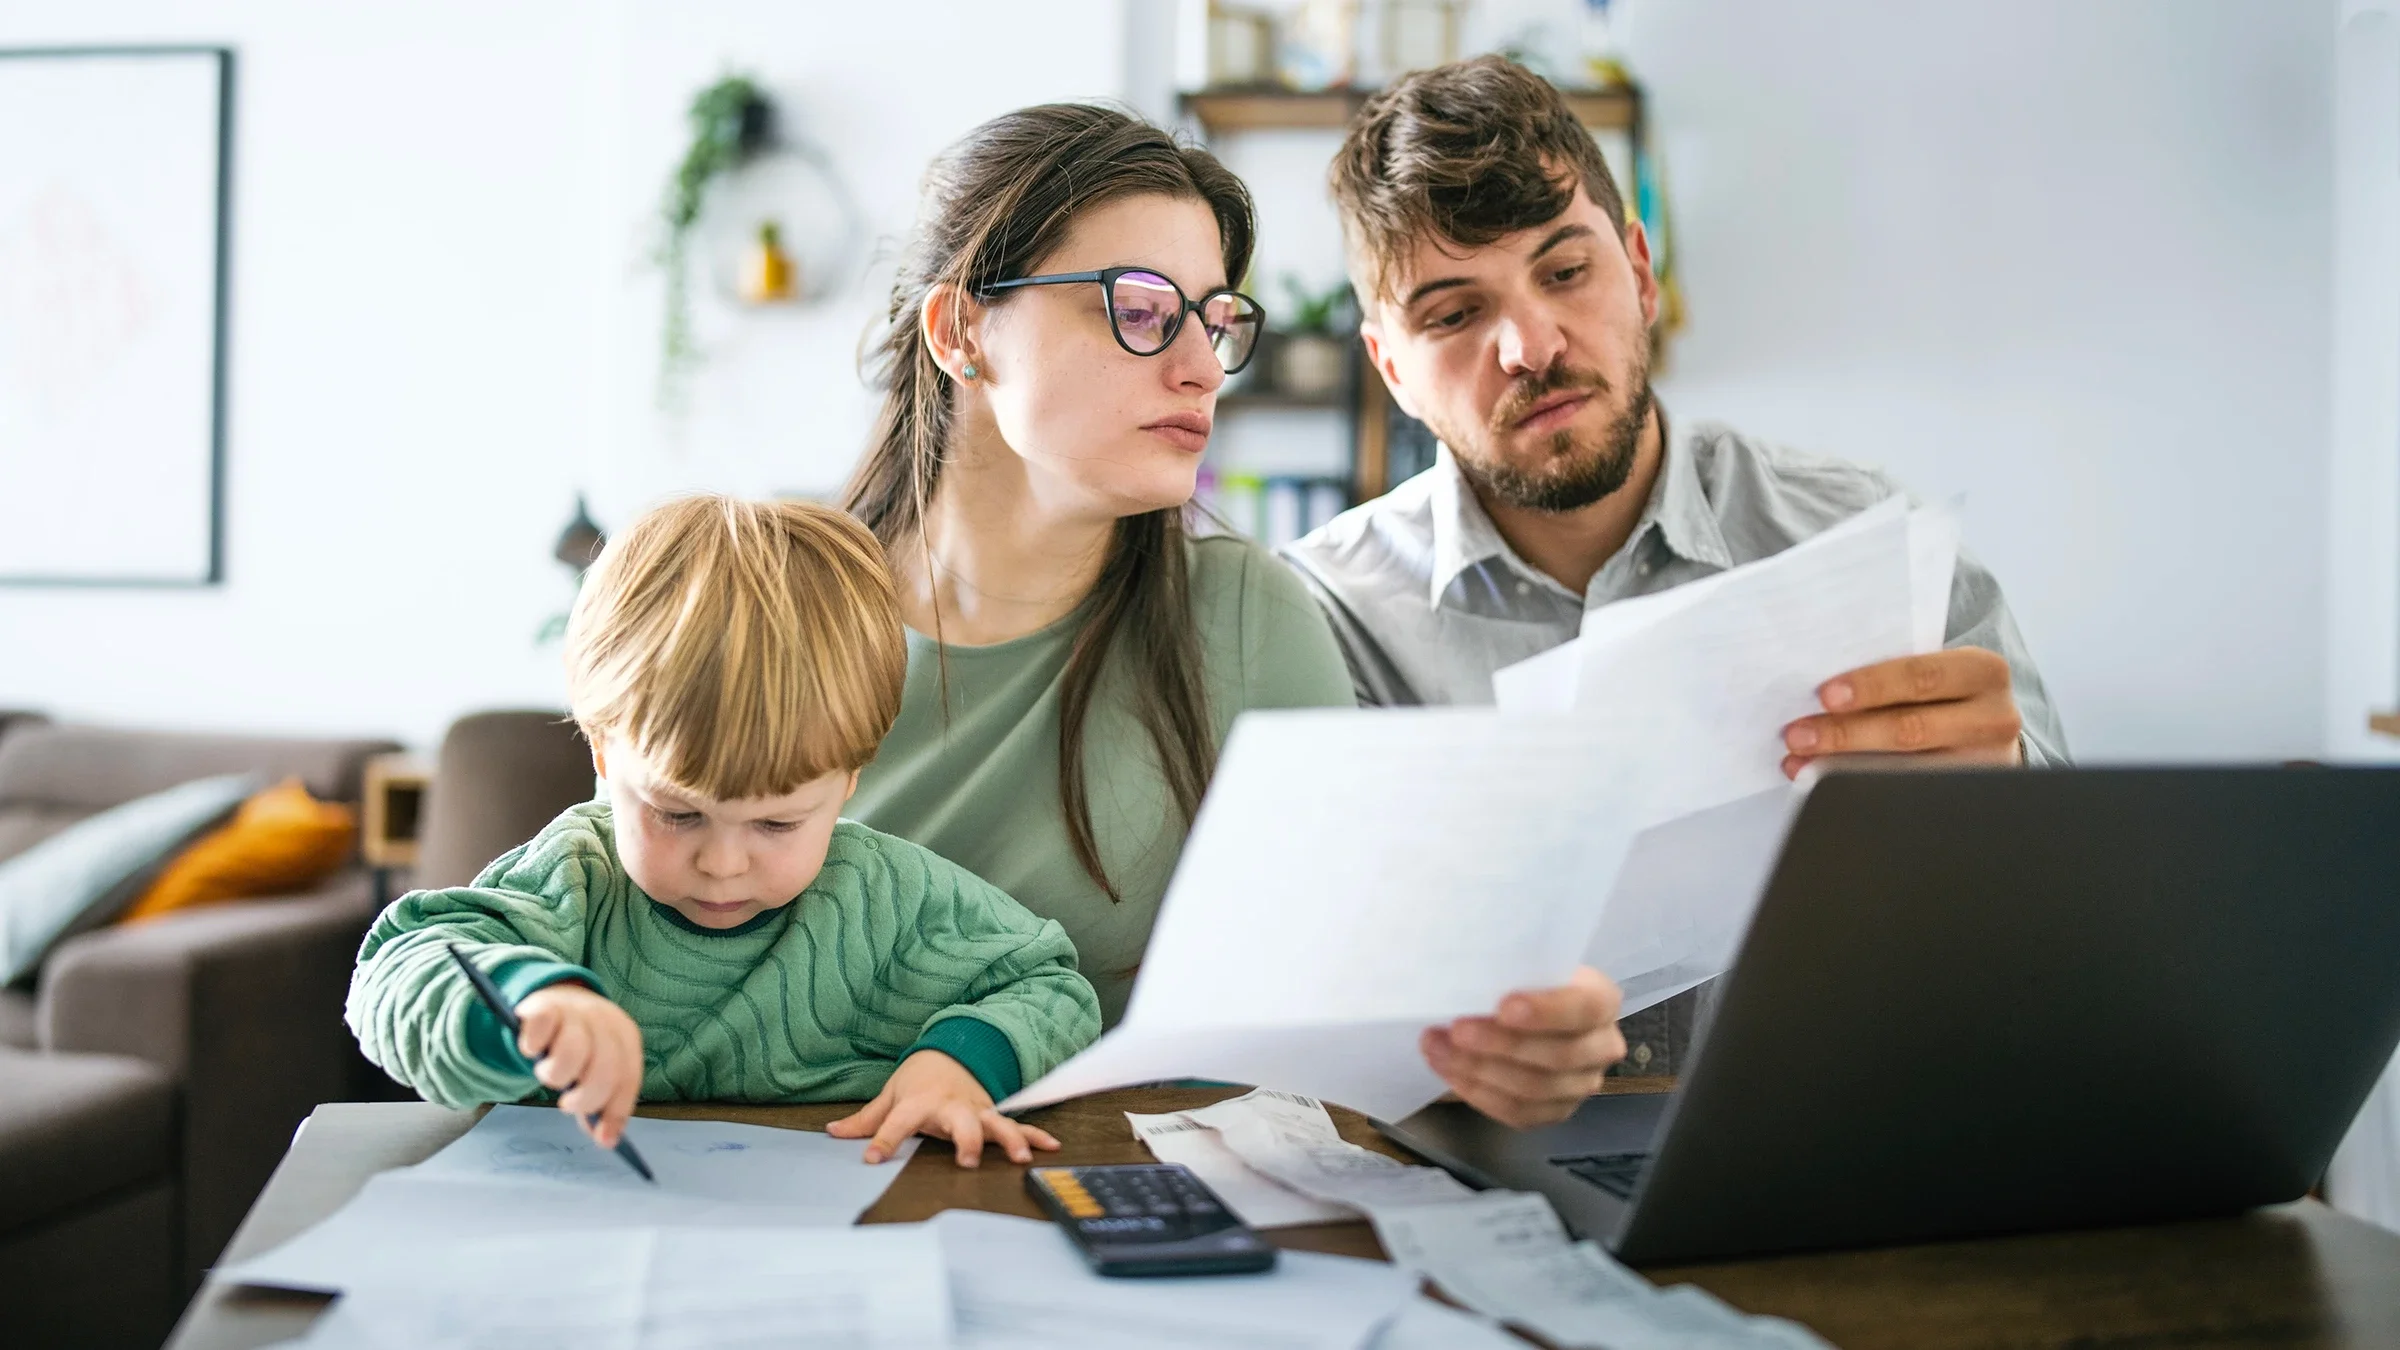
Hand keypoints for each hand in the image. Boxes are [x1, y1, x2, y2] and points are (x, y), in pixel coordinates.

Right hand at [515, 983, 644, 1148]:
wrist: (558, 997)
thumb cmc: (581, 1043)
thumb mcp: (596, 1068)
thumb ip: (602, 1101)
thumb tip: (605, 1139)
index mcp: (625, 1036)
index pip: (628, 1078)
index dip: (616, 1111)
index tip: (604, 1139)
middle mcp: (604, 1020)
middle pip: (604, 1069)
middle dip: (585, 1098)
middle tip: (568, 1104)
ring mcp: (575, 1010)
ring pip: (571, 1053)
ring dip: (556, 1074)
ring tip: (549, 1073)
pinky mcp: (544, 1005)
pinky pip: (541, 1030)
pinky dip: (533, 1045)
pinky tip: (532, 1048)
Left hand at [826, 1050, 1061, 1167]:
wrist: (951, 1053)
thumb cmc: (918, 1080)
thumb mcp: (889, 1096)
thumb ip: (865, 1120)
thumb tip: (831, 1131)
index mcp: (919, 1103)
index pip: (897, 1123)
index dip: (883, 1140)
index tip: (871, 1158)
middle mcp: (950, 1107)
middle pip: (960, 1122)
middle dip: (965, 1140)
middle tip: (966, 1160)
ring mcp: (976, 1110)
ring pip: (995, 1124)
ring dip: (1009, 1139)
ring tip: (1020, 1157)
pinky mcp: (993, 1115)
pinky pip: (1017, 1125)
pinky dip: (1035, 1135)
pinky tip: (1050, 1147)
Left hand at [1421, 966, 1627, 1127]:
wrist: (1526, 1009)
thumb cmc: (1522, 978)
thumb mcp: (1523, 962)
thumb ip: (1509, 969)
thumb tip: (1466, 977)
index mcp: (1602, 999)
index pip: (1586, 1008)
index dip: (1547, 1011)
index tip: (1504, 1008)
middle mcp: (1602, 1046)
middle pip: (1558, 1056)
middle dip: (1500, 1044)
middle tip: (1456, 1030)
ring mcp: (1581, 1084)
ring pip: (1534, 1089)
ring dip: (1479, 1070)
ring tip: (1438, 1048)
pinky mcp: (1556, 1111)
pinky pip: (1519, 1112)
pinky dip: (1478, 1093)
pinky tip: (1449, 1071)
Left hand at [1781, 647, 2022, 777]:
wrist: (1987, 733)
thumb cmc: (1943, 695)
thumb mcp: (1935, 674)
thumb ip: (1894, 678)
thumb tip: (1818, 694)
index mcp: (1983, 672)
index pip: (1922, 676)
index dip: (1872, 686)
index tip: (1825, 695)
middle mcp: (1994, 718)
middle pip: (1910, 729)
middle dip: (1846, 733)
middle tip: (1797, 735)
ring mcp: (1985, 765)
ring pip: (1905, 771)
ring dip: (1841, 767)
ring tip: (1799, 762)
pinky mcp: (1968, 800)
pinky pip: (1906, 798)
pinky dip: (1858, 791)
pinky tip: (1822, 785)